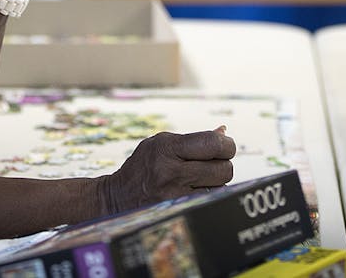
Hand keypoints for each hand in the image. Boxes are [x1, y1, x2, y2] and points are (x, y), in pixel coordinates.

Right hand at [99, 127, 236, 214]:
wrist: (118, 196)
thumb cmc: (145, 165)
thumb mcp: (161, 143)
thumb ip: (193, 139)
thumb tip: (223, 132)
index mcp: (167, 148)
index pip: (213, 144)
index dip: (227, 145)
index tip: (225, 147)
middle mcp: (171, 172)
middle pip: (223, 169)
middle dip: (224, 164)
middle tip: (215, 164)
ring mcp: (175, 195)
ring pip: (220, 189)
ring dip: (218, 183)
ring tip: (203, 178)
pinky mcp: (178, 211)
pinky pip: (210, 203)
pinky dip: (210, 196)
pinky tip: (199, 191)